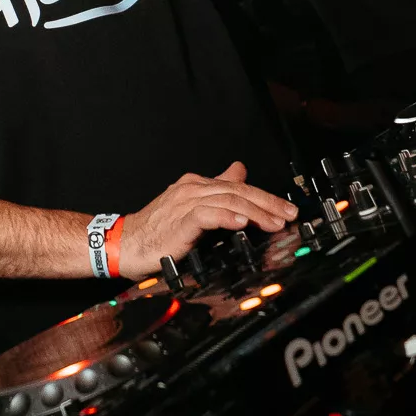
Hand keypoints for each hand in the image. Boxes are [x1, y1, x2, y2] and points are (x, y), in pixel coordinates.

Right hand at [118, 162, 297, 281]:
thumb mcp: (191, 206)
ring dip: (256, 211)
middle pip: (238, 190)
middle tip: (290, 214)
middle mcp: (193, 189)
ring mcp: (185, 203)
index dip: (264, 196)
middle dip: (268, 203)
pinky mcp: (179, 220)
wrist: (125, 243)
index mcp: (196, 185)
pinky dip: (227, 217)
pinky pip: (207, 215)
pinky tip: (243, 222)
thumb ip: (216, 190)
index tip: (286, 208)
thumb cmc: (157, 229)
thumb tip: (239, 171)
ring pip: (228, 200)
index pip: (237, 185)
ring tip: (275, 222)